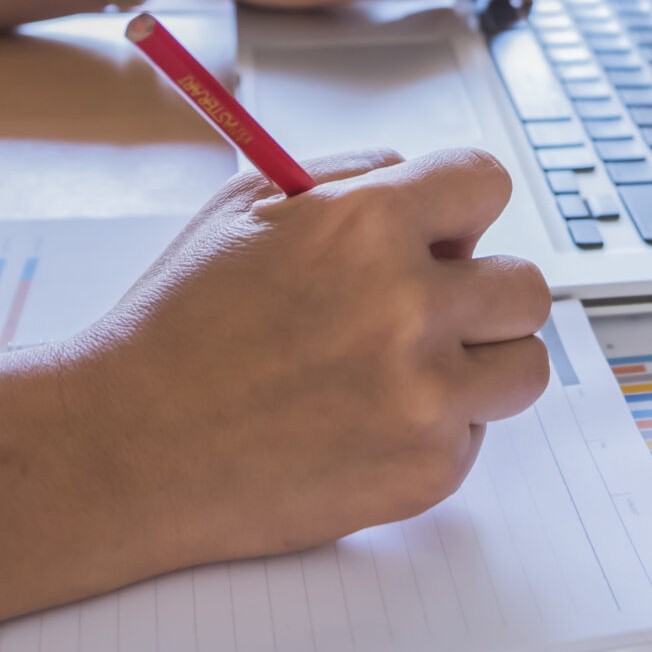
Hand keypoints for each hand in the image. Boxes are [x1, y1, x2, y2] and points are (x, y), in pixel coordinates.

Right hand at [58, 148, 551, 565]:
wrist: (128, 446)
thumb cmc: (179, 324)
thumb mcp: (247, 206)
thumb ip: (350, 180)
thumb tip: (424, 185)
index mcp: (365, 224)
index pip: (487, 182)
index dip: (461, 207)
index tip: (444, 231)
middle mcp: (407, 308)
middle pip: (524, 284)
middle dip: (479, 291)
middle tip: (425, 310)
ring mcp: (424, 397)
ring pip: (523, 364)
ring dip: (479, 363)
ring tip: (405, 370)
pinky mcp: (425, 472)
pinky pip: (475, 435)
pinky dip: (434, 430)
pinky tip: (360, 424)